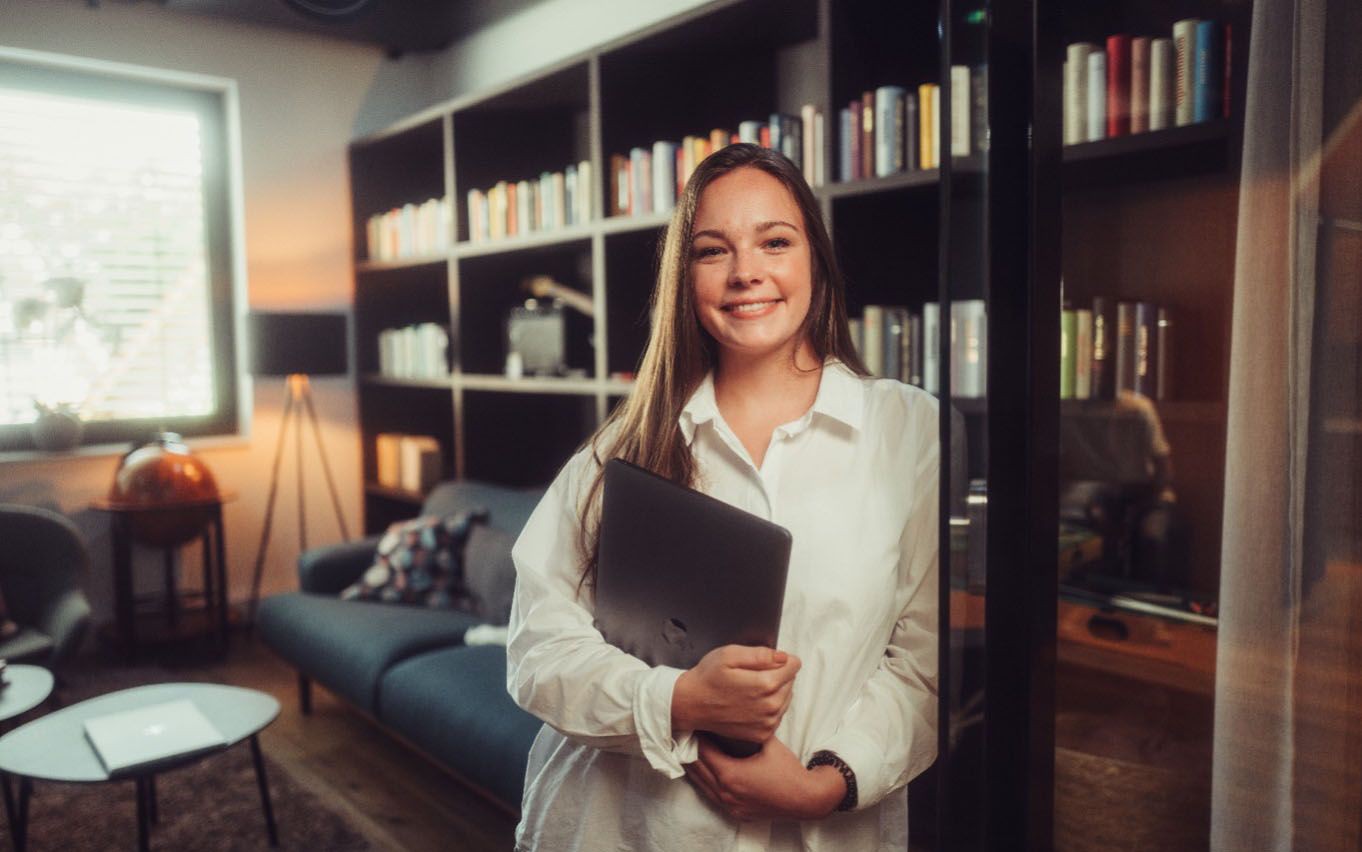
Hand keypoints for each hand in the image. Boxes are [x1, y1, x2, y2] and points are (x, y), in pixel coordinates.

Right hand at [672, 645, 799, 742]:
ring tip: (750, 688)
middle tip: (753, 674)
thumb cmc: (708, 677)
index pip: (794, 666)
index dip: (782, 659)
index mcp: (765, 685)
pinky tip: (751, 703)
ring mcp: (767, 723)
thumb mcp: (729, 654)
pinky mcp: (763, 734)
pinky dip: (769, 708)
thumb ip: (760, 654)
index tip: (768, 660)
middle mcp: (770, 707)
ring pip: (786, 699)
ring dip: (775, 691)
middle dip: (778, 675)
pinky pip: (777, 715)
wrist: (691, 705)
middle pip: (791, 682)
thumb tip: (783, 657)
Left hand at [684, 736, 845, 821]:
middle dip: (691, 750)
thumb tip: (737, 712)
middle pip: (696, 769)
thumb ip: (748, 729)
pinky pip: (712, 796)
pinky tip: (708, 770)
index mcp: (730, 775)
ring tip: (693, 750)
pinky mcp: (736, 813)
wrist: (806, 798)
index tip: (694, 723)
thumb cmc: (788, 770)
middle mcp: (725, 793)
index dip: (696, 736)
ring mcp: (730, 805)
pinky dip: (707, 782)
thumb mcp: (767, 743)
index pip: (702, 752)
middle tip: (689, 734)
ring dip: (696, 767)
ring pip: (701, 785)